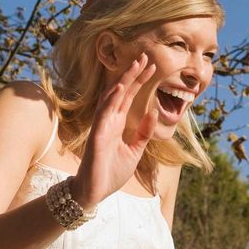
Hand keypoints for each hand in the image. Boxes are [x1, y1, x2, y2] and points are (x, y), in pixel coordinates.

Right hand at [72, 53, 156, 208]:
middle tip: (144, 57)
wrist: (95, 192)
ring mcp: (102, 127)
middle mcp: (109, 121)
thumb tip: (153, 112)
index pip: (129, 97)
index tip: (151, 66)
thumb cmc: (111, 172)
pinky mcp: (97, 136)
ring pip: (112, 98)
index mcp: (117, 124)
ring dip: (123, 81)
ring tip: (134, 65)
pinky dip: (110, 100)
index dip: (139, 81)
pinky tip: (119, 88)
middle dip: (133, 75)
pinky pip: (103, 115)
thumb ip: (143, 133)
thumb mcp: (135, 151)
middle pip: (121, 92)